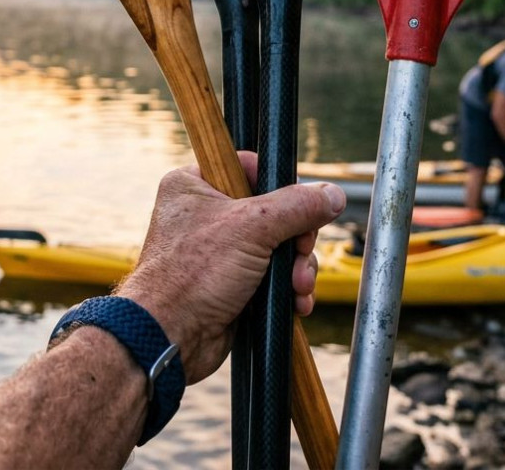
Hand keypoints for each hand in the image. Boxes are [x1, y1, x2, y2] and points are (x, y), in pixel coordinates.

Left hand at [116, 152, 345, 383]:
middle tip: (299, 254)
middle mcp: (206, 214)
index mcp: (194, 184)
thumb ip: (296, 207)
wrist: (172, 337)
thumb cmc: (193, 274)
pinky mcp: (233, 282)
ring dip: (297, 268)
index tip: (297, 208)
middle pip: (275, 212)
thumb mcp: (252, 228)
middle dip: (296, 239)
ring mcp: (220, 251)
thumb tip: (333, 194)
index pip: (251, 168)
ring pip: (279, 247)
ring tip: (298, 287)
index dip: (281, 187)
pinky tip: (296, 303)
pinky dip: (288, 288)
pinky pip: (273, 276)